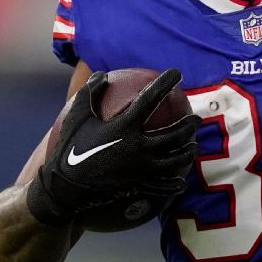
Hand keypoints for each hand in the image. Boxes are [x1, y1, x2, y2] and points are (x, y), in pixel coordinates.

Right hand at [25, 69, 199, 225]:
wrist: (65, 188)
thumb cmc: (70, 147)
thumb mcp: (76, 115)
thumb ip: (90, 92)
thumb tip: (103, 74)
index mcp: (125, 126)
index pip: (151, 98)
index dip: (165, 83)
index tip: (177, 73)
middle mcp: (138, 147)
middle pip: (173, 134)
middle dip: (189, 126)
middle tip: (196, 119)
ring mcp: (140, 169)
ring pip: (174, 160)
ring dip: (187, 152)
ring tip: (193, 146)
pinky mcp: (138, 186)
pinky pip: (162, 185)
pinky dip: (174, 183)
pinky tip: (181, 182)